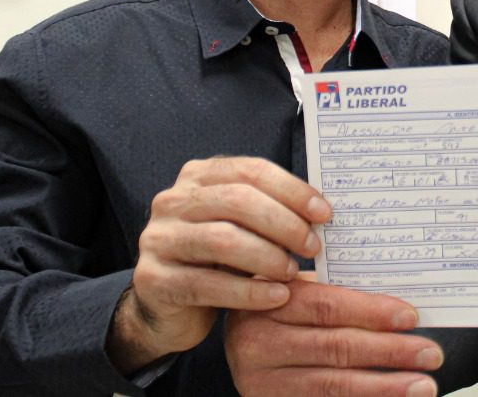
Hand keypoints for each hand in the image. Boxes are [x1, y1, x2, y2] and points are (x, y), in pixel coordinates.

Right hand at [107, 156, 331, 372]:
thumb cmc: (216, 260)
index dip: (292, 190)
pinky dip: (250, 291)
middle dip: (284, 223)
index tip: (324, 213)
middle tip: (313, 247)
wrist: (168, 308)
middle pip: (238, 201)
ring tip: (294, 272)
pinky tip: (277, 297)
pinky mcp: (153, 279)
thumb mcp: (240, 227)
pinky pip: (209, 284)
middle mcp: (172, 201)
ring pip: (224, 240)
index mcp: (198, 176)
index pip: (251, 171)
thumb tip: (322, 211)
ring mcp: (158, 238)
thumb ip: (269, 211)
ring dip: (268, 257)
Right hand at [226, 278, 442, 396]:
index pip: (327, 306)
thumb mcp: (295, 288)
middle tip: (431, 354)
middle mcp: (259, 344)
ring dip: (385, 386)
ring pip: (334, 385)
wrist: (240, 343)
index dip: (372, 312)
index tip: (411, 317)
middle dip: (390, 352)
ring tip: (423, 385)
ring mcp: (262, 381)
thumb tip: (400, 304)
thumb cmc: (278, 308)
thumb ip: (335, 290)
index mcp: (269, 302)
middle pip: (336, 347)